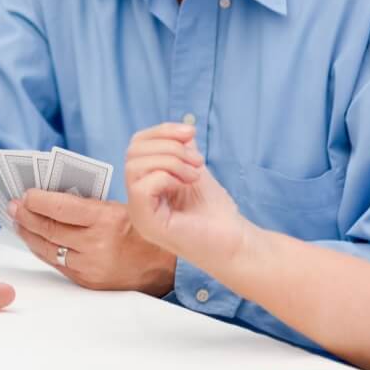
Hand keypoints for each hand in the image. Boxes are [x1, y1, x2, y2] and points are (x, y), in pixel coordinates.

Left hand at [10, 190, 175, 293]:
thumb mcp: (119, 207)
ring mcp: (90, 267)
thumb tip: (49, 197)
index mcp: (106, 220)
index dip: (37, 200)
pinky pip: (57, 264)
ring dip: (28, 234)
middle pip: (49, 229)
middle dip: (26, 216)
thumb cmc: (142, 230)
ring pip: (48, 249)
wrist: (166, 266)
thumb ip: (86, 204)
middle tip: (13, 206)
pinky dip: (42, 250)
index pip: (60, 208)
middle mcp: (96, 245)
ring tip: (18, 222)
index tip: (25, 194)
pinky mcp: (87, 282)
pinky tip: (35, 240)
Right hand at [124, 120, 248, 271]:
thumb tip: (181, 128)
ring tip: (195, 173)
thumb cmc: (216, 213)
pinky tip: (187, 184)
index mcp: (145, 186)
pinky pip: (141, 187)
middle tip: (198, 161)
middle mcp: (137, 201)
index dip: (161, 132)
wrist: (236, 242)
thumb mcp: (195, 170)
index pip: (136, 146)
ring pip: (134, 166)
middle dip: (169, 146)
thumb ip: (183, 150)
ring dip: (170, 160)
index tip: (191, 132)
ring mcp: (139, 214)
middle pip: (132, 153)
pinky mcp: (148, 224)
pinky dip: (166, 176)